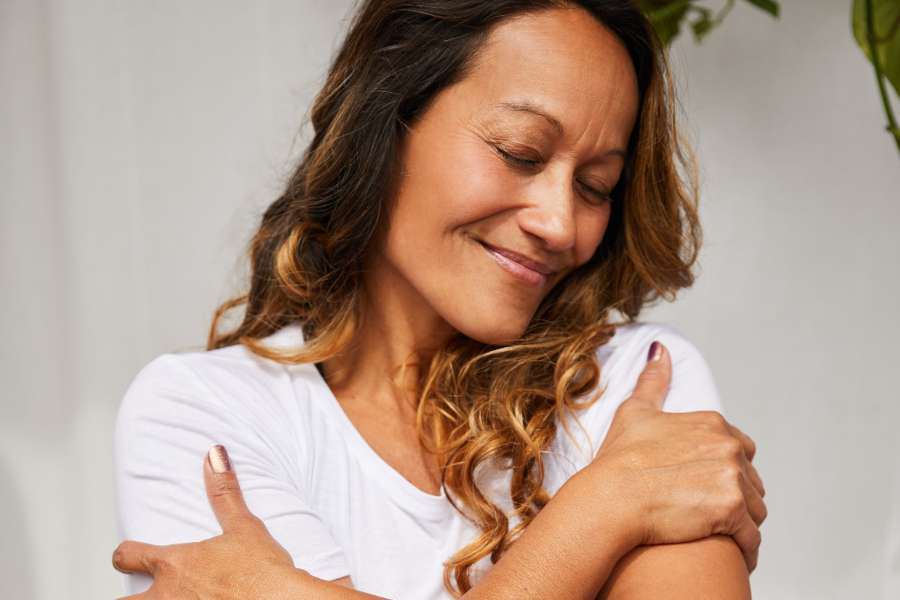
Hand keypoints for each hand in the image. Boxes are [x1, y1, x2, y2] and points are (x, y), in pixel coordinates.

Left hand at [112, 445, 301, 598]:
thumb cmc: (261, 571)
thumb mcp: (244, 526)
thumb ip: (225, 492)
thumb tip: (215, 455)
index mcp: (173, 565)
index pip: (128, 556)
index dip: (127, 554)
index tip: (128, 555)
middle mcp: (166, 597)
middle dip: (128, 598)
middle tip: (138, 594)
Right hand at [588, 341, 766, 572]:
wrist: (611, 498)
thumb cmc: (618, 459)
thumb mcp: (635, 412)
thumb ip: (653, 381)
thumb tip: (660, 350)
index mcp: (712, 424)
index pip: (739, 449)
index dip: (723, 469)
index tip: (703, 484)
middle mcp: (728, 446)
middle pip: (751, 479)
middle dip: (736, 496)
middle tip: (709, 512)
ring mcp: (732, 478)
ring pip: (755, 509)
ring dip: (743, 523)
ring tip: (720, 534)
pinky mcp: (732, 512)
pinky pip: (752, 538)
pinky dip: (745, 549)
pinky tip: (731, 553)